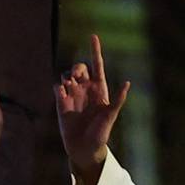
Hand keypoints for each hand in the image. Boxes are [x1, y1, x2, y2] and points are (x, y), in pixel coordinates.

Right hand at [55, 33, 131, 184]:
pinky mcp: (61, 103)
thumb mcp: (111, 116)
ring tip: (69, 86)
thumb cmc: (101, 134)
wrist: (84, 149)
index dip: (95, 50)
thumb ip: (118, 99)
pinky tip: (61, 92)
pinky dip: (58, 86)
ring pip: (67, 75)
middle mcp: (86, 90)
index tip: (93, 36)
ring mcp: (73, 95)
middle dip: (77, 67)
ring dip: (67, 76)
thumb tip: (127, 83)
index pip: (97, 65)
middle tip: (77, 76)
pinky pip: (57, 87)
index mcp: (100, 90)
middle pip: (80, 68)